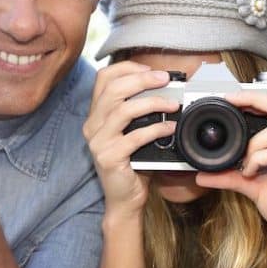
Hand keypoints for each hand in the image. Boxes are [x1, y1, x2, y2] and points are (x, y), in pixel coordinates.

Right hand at [82, 62, 178, 219]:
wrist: (124, 199)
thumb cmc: (132, 162)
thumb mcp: (132, 131)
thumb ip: (139, 110)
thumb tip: (165, 87)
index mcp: (96, 114)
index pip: (104, 77)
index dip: (128, 68)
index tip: (150, 69)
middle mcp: (92, 125)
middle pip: (114, 89)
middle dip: (143, 79)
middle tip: (166, 79)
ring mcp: (98, 141)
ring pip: (124, 110)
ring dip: (153, 103)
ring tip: (173, 104)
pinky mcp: (109, 157)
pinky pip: (135, 137)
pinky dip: (156, 129)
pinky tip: (170, 128)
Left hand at [196, 92, 266, 262]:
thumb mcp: (253, 188)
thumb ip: (230, 177)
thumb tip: (203, 174)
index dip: (255, 98)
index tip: (231, 98)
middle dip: (254, 101)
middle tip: (231, 103)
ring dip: (254, 144)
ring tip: (245, 163)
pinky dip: (259, 160)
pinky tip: (251, 173)